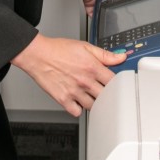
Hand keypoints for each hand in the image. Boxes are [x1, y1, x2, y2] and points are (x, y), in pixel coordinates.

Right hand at [11, 33, 127, 116]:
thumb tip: (121, 57)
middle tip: (102, 89)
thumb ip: (105, 54)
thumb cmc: (58, 49)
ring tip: (89, 94)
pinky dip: (79, 109)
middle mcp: (85, 81)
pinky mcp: (63, 99)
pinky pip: (77, 112)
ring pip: (93, 106)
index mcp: (92, 67)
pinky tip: (78, 101)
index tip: (114, 83)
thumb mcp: (85, 46)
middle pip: (106, 96)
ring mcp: (74, 92)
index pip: (114, 82)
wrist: (38, 55)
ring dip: (93, 102)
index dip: (117, 83)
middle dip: (106, 93)